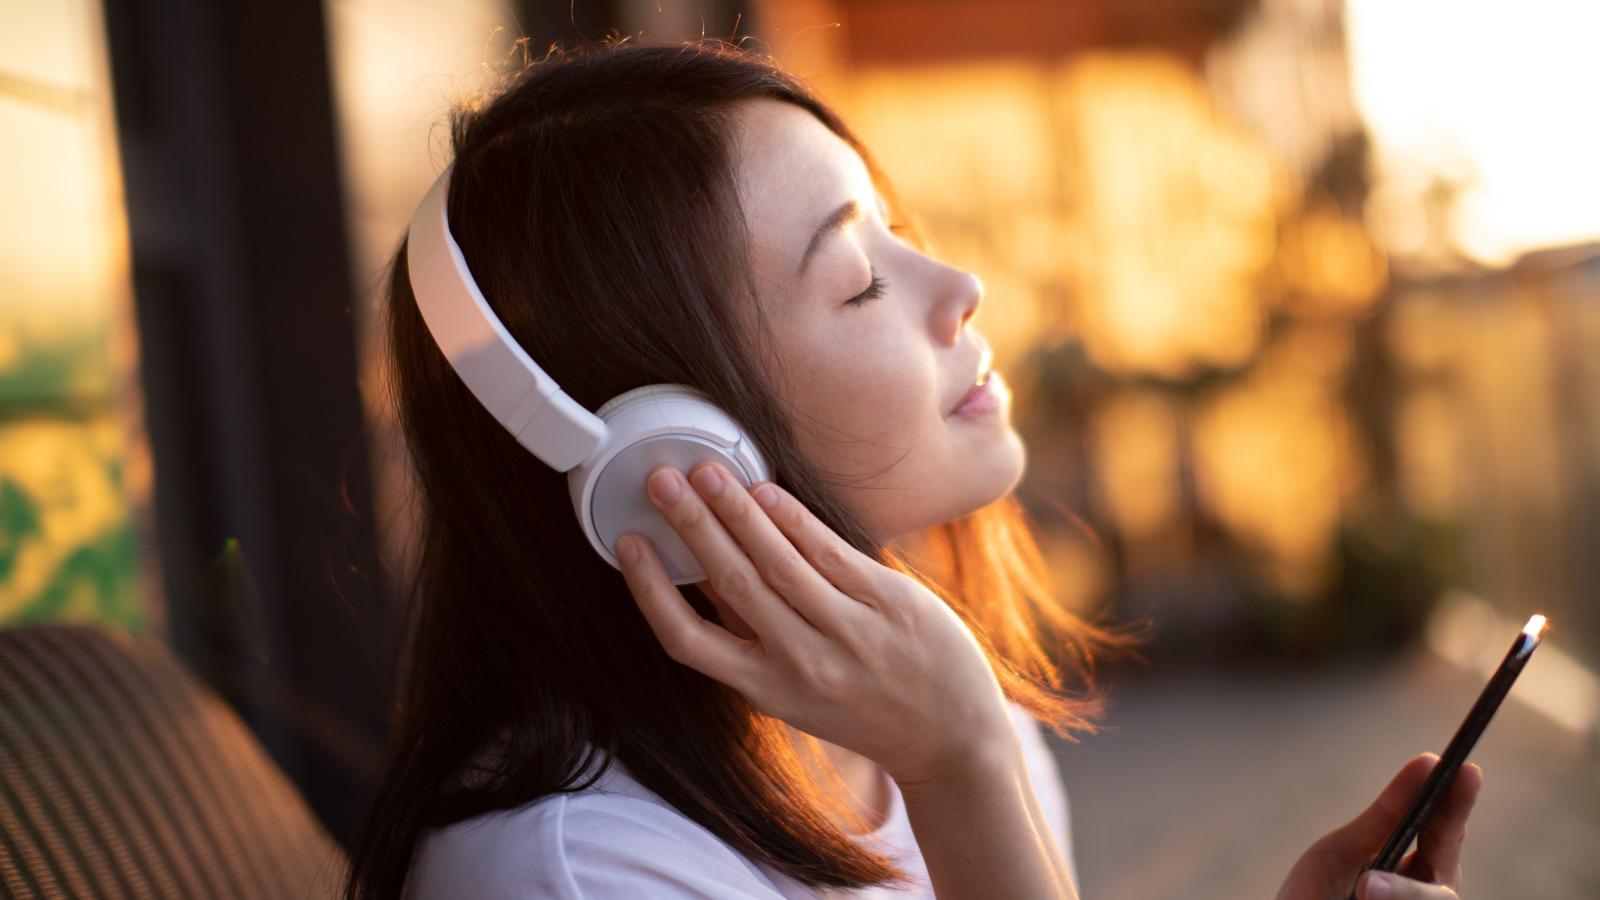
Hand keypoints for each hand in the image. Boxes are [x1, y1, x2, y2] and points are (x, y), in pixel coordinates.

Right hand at [615, 460, 1016, 786]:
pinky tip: (766, 490)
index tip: (628, 543)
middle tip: (661, 481)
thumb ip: (750, 634)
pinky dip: (793, 519)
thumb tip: (702, 572)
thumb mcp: (795, 692)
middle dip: (690, 526)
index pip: (689, 641)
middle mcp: (802, 663)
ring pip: (778, 562)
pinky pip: (830, 553)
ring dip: (735, 511)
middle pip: (730, 584)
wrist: (951, 738)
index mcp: (767, 689)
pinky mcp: (888, 603)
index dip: (651, 590)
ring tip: (706, 472)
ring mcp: (848, 632)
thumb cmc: (865, 706)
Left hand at [1275, 753, 1482, 899]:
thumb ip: (1385, 817)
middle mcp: (1427, 894)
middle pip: (1449, 865)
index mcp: (1418, 868)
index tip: (1467, 769)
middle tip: (1448, 784)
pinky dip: (1394, 899)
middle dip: (1447, 826)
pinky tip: (1367, 896)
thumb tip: (1429, 761)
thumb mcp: (1344, 850)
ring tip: (1367, 886)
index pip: (1444, 832)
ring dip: (1404, 891)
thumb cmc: (1316, 892)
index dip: (1457, 802)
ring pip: (1436, 898)